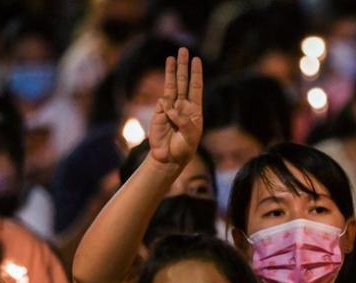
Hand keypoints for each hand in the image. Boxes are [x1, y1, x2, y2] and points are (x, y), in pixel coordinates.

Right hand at [148, 47, 203, 166]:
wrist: (169, 158)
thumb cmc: (184, 148)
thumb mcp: (190, 136)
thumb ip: (182, 120)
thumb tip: (169, 106)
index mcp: (194, 110)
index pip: (196, 87)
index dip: (196, 73)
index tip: (197, 60)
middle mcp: (182, 106)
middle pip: (183, 82)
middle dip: (183, 66)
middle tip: (183, 50)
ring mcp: (170, 108)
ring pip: (170, 86)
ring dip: (171, 72)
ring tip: (170, 57)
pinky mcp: (159, 113)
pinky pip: (161, 105)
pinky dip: (164, 107)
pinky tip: (167, 115)